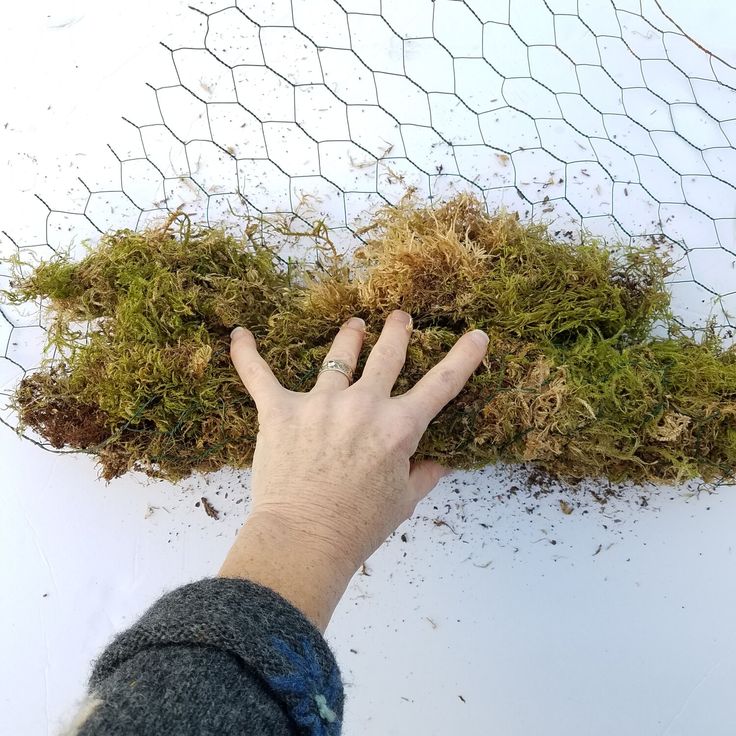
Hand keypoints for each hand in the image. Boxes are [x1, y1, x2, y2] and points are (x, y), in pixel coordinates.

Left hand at [219, 310, 487, 628]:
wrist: (305, 540)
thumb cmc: (358, 527)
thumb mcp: (403, 503)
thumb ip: (423, 477)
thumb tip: (439, 465)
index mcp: (398, 427)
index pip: (442, 384)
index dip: (463, 357)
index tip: (477, 336)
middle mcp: (363, 405)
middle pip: (387, 356)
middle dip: (398, 332)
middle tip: (401, 317)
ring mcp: (320, 405)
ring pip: (337, 358)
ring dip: (349, 337)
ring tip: (354, 325)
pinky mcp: (280, 411)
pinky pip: (259, 375)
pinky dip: (247, 354)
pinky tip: (240, 334)